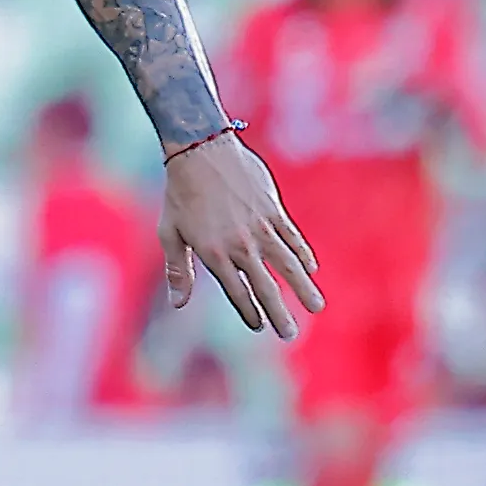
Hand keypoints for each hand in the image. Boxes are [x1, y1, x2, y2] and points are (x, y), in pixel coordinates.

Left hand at [159, 132, 323, 337]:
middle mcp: (241, 244)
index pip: (237, 292)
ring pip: (288, 264)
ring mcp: (260, 227)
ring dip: (303, 287)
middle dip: (279, 312)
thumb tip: (177, 304)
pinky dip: (303, 254)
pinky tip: (310, 269)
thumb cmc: (180, 195)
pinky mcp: (273, 210)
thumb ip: (178, 270)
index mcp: (214, 253)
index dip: (249, 312)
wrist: (201, 151)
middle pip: (265, 286)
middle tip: (290, 335)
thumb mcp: (170, 233)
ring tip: (316, 307)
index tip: (258, 327)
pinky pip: (293, 237)